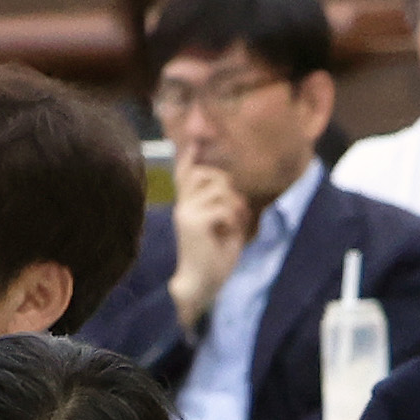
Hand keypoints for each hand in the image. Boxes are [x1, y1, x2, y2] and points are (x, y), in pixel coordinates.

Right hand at [170, 161, 252, 321]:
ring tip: (236, 223)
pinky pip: (223, 206)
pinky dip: (234, 218)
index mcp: (187, 203)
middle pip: (209, 174)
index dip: (190, 152)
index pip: (186, 171)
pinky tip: (230, 232)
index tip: (195, 135)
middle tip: (237, 211)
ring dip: (236, 204)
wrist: (202, 283)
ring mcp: (186, 211)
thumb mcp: (222, 222)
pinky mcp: (194, 222)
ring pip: (220, 188)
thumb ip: (223, 200)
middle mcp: (183, 203)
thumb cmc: (215, 254)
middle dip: (229, 186)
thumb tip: (232, 183)